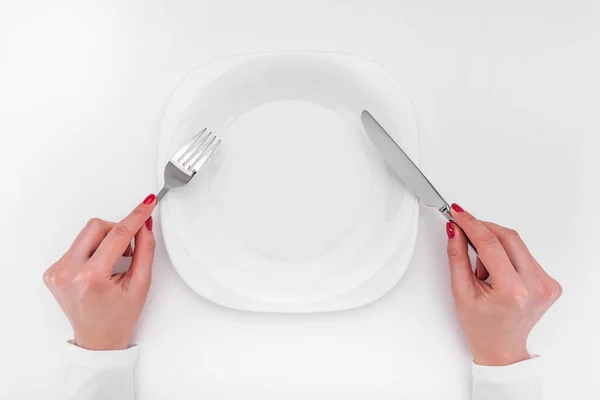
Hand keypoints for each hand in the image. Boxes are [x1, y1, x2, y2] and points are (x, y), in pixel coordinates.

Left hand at [43, 194, 156, 350]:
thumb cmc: (119, 317)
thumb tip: (143, 225)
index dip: (135, 217)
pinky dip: (92, 250)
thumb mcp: (141, 284)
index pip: (117, 234)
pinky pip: (76, 246)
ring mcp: (57, 271)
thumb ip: (145, 250)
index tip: (147, 204)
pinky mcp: (52, 271)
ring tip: (113, 263)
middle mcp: (68, 272)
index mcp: (91, 277)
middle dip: (117, 230)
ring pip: (86, 234)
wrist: (98, 339)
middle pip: (96, 226)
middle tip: (128, 249)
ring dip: (104, 241)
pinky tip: (99, 268)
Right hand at [446, 204, 561, 365]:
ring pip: (516, 244)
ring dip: (495, 247)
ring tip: (482, 270)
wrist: (501, 348)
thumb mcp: (461, 292)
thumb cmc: (481, 327)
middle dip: (483, 229)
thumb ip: (457, 257)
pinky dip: (507, 256)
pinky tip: (497, 274)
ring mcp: (546, 283)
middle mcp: (535, 285)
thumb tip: (455, 230)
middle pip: (508, 237)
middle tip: (464, 229)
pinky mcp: (550, 282)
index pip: (491, 243)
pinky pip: (524, 254)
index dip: (472, 224)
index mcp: (512, 290)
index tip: (458, 214)